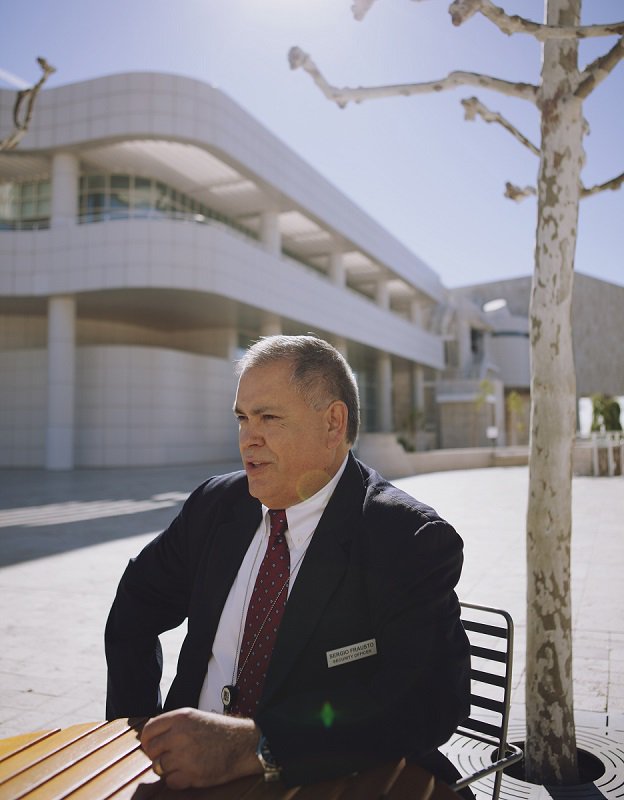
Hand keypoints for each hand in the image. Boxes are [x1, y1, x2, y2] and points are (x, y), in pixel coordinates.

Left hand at [140, 707, 261, 789]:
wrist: (244, 744)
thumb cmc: (220, 731)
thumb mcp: (195, 717)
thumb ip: (173, 725)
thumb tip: (151, 737)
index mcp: (181, 717)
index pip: (148, 730)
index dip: (147, 741)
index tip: (152, 747)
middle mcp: (180, 734)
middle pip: (151, 750)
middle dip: (157, 756)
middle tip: (167, 757)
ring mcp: (185, 755)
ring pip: (159, 767)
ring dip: (167, 769)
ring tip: (181, 764)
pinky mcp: (192, 774)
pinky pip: (170, 782)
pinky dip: (176, 780)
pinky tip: (188, 773)